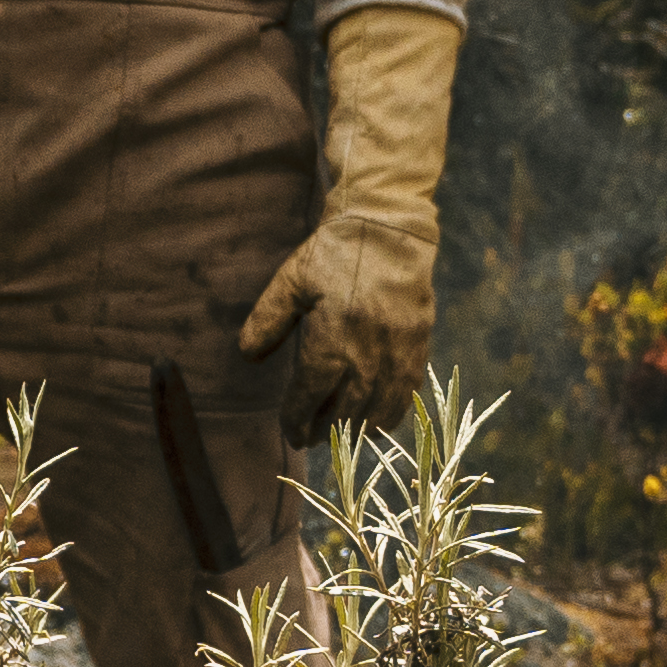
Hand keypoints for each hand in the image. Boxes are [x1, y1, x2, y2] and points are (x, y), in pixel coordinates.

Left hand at [240, 206, 431, 439]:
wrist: (388, 230)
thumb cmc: (334, 254)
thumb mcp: (291, 281)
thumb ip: (267, 320)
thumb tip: (249, 356)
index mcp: (330, 341)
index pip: (308, 398)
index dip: (296, 421)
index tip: (291, 433)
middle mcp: (366, 356)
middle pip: (343, 413)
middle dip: (325, 431)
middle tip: (313, 436)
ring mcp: (397, 355)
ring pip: (377, 412)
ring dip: (357, 430)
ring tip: (342, 433)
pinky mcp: (418, 348)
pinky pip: (405, 396)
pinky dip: (389, 415)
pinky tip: (375, 419)